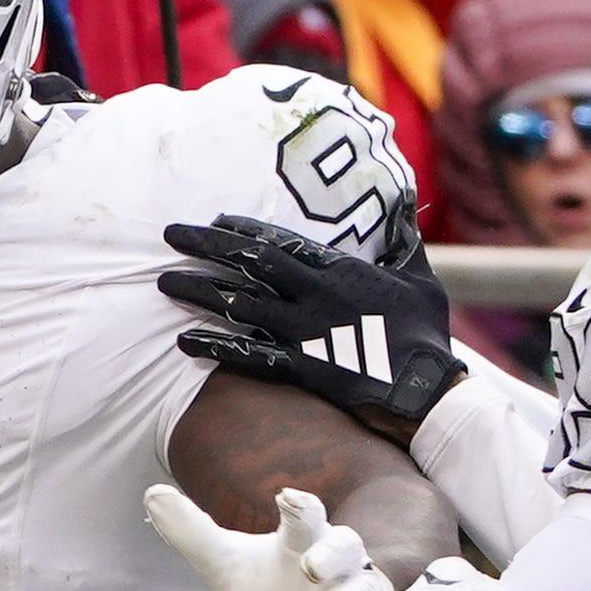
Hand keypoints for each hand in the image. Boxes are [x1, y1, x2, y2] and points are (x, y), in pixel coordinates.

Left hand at [141, 482, 390, 590]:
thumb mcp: (226, 566)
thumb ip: (192, 533)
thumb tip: (151, 493)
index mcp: (303, 543)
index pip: (306, 517)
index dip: (300, 506)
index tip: (286, 497)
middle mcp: (337, 567)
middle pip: (347, 545)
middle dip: (333, 552)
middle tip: (310, 565)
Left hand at [161, 213, 461, 438]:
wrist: (427, 389)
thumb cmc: (426, 334)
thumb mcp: (420, 277)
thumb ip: (404, 240)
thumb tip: (408, 202)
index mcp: (339, 270)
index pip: (280, 240)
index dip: (242, 229)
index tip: (214, 219)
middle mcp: (314, 295)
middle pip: (249, 262)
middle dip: (206, 244)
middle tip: (170, 233)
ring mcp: (304, 332)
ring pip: (240, 304)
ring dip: (199, 291)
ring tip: (163, 281)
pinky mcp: (301, 368)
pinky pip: (248, 354)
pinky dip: (215, 346)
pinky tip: (184, 340)